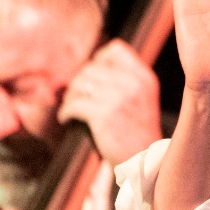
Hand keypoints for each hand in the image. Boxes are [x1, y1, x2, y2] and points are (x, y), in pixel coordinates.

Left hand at [58, 38, 162, 165]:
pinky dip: (65, 112)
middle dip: (79, 82)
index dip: (99, 59)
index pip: (116, 49)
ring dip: (70, 97)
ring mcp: (118, 98)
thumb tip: (90, 67)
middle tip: (76, 96)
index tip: (93, 75)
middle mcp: (133, 83)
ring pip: (80, 84)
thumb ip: (125, 80)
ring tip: (70, 107)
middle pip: (91, 67)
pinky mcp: (103, 115)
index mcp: (144, 77)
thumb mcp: (142, 98)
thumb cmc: (138, 130)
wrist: (144, 160)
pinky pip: (74, 105)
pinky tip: (66, 119)